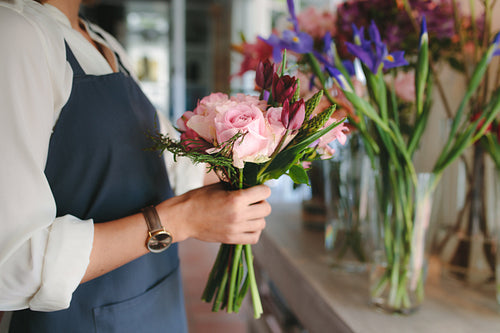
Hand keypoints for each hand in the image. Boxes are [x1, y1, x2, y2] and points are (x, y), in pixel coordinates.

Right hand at [156, 183, 270, 244]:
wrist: (183, 218)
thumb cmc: (198, 198)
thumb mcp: (218, 186)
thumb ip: (236, 185)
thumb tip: (251, 183)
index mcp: (236, 199)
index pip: (264, 192)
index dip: (263, 189)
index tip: (257, 189)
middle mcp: (239, 215)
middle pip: (266, 209)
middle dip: (262, 203)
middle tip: (253, 201)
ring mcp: (236, 229)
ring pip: (262, 224)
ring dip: (258, 217)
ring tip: (249, 214)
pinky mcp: (231, 239)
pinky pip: (254, 238)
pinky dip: (254, 231)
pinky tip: (247, 225)